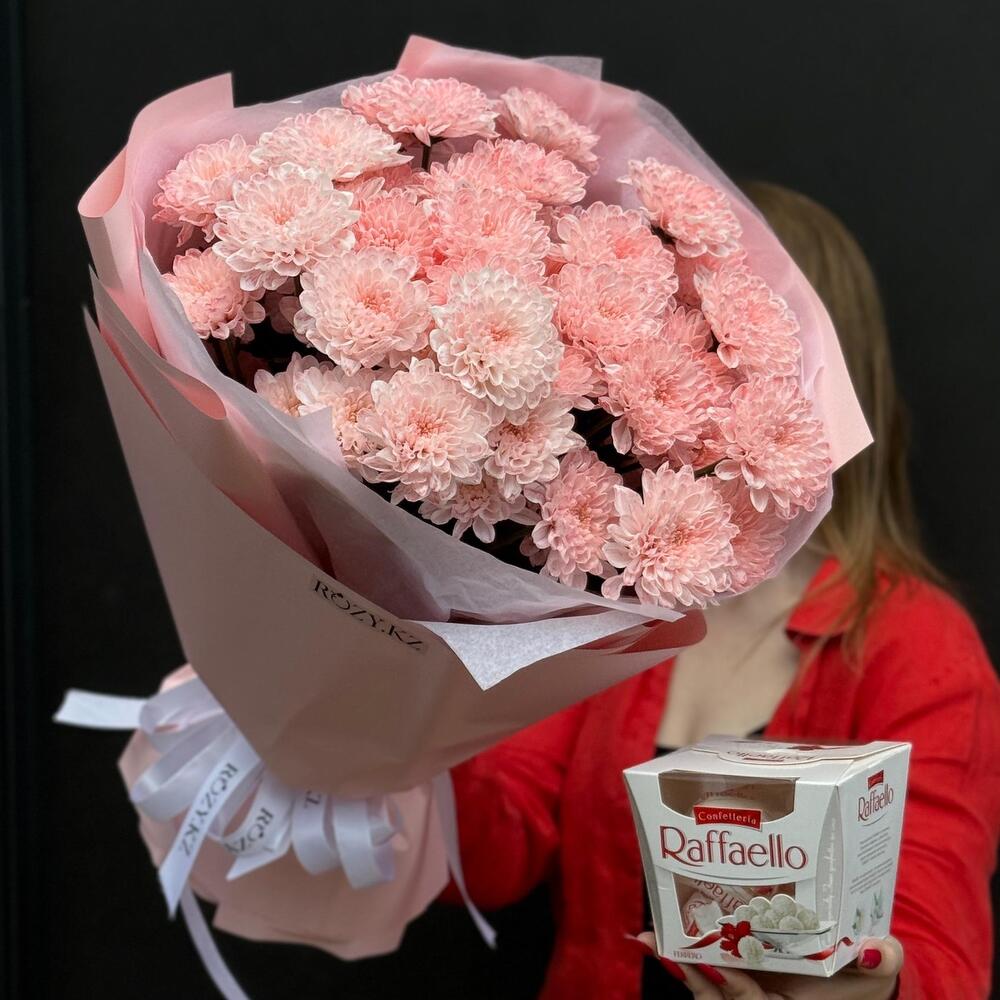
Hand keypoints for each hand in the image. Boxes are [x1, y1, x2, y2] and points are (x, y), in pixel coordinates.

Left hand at [633, 932, 901, 999]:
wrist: (852, 976)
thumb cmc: (862, 977)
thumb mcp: (878, 974)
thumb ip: (883, 962)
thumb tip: (877, 949)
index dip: (737, 991)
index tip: (722, 969)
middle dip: (696, 980)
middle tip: (667, 949)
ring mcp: (747, 994)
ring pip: (707, 993)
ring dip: (678, 968)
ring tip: (650, 940)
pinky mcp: (734, 978)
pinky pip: (702, 978)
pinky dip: (678, 961)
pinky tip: (653, 940)